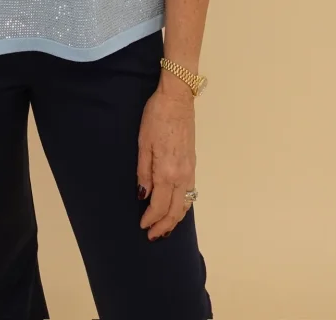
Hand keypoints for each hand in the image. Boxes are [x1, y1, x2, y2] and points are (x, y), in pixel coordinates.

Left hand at [136, 85, 196, 239]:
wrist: (177, 98)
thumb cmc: (156, 117)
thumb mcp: (143, 143)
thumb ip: (143, 172)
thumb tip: (142, 196)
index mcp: (167, 171)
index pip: (160, 205)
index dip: (151, 219)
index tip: (142, 226)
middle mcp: (182, 175)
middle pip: (175, 210)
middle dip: (164, 226)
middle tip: (153, 236)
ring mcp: (190, 169)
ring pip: (186, 203)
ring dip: (176, 219)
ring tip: (165, 228)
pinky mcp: (193, 163)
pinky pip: (190, 192)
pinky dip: (184, 206)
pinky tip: (177, 208)